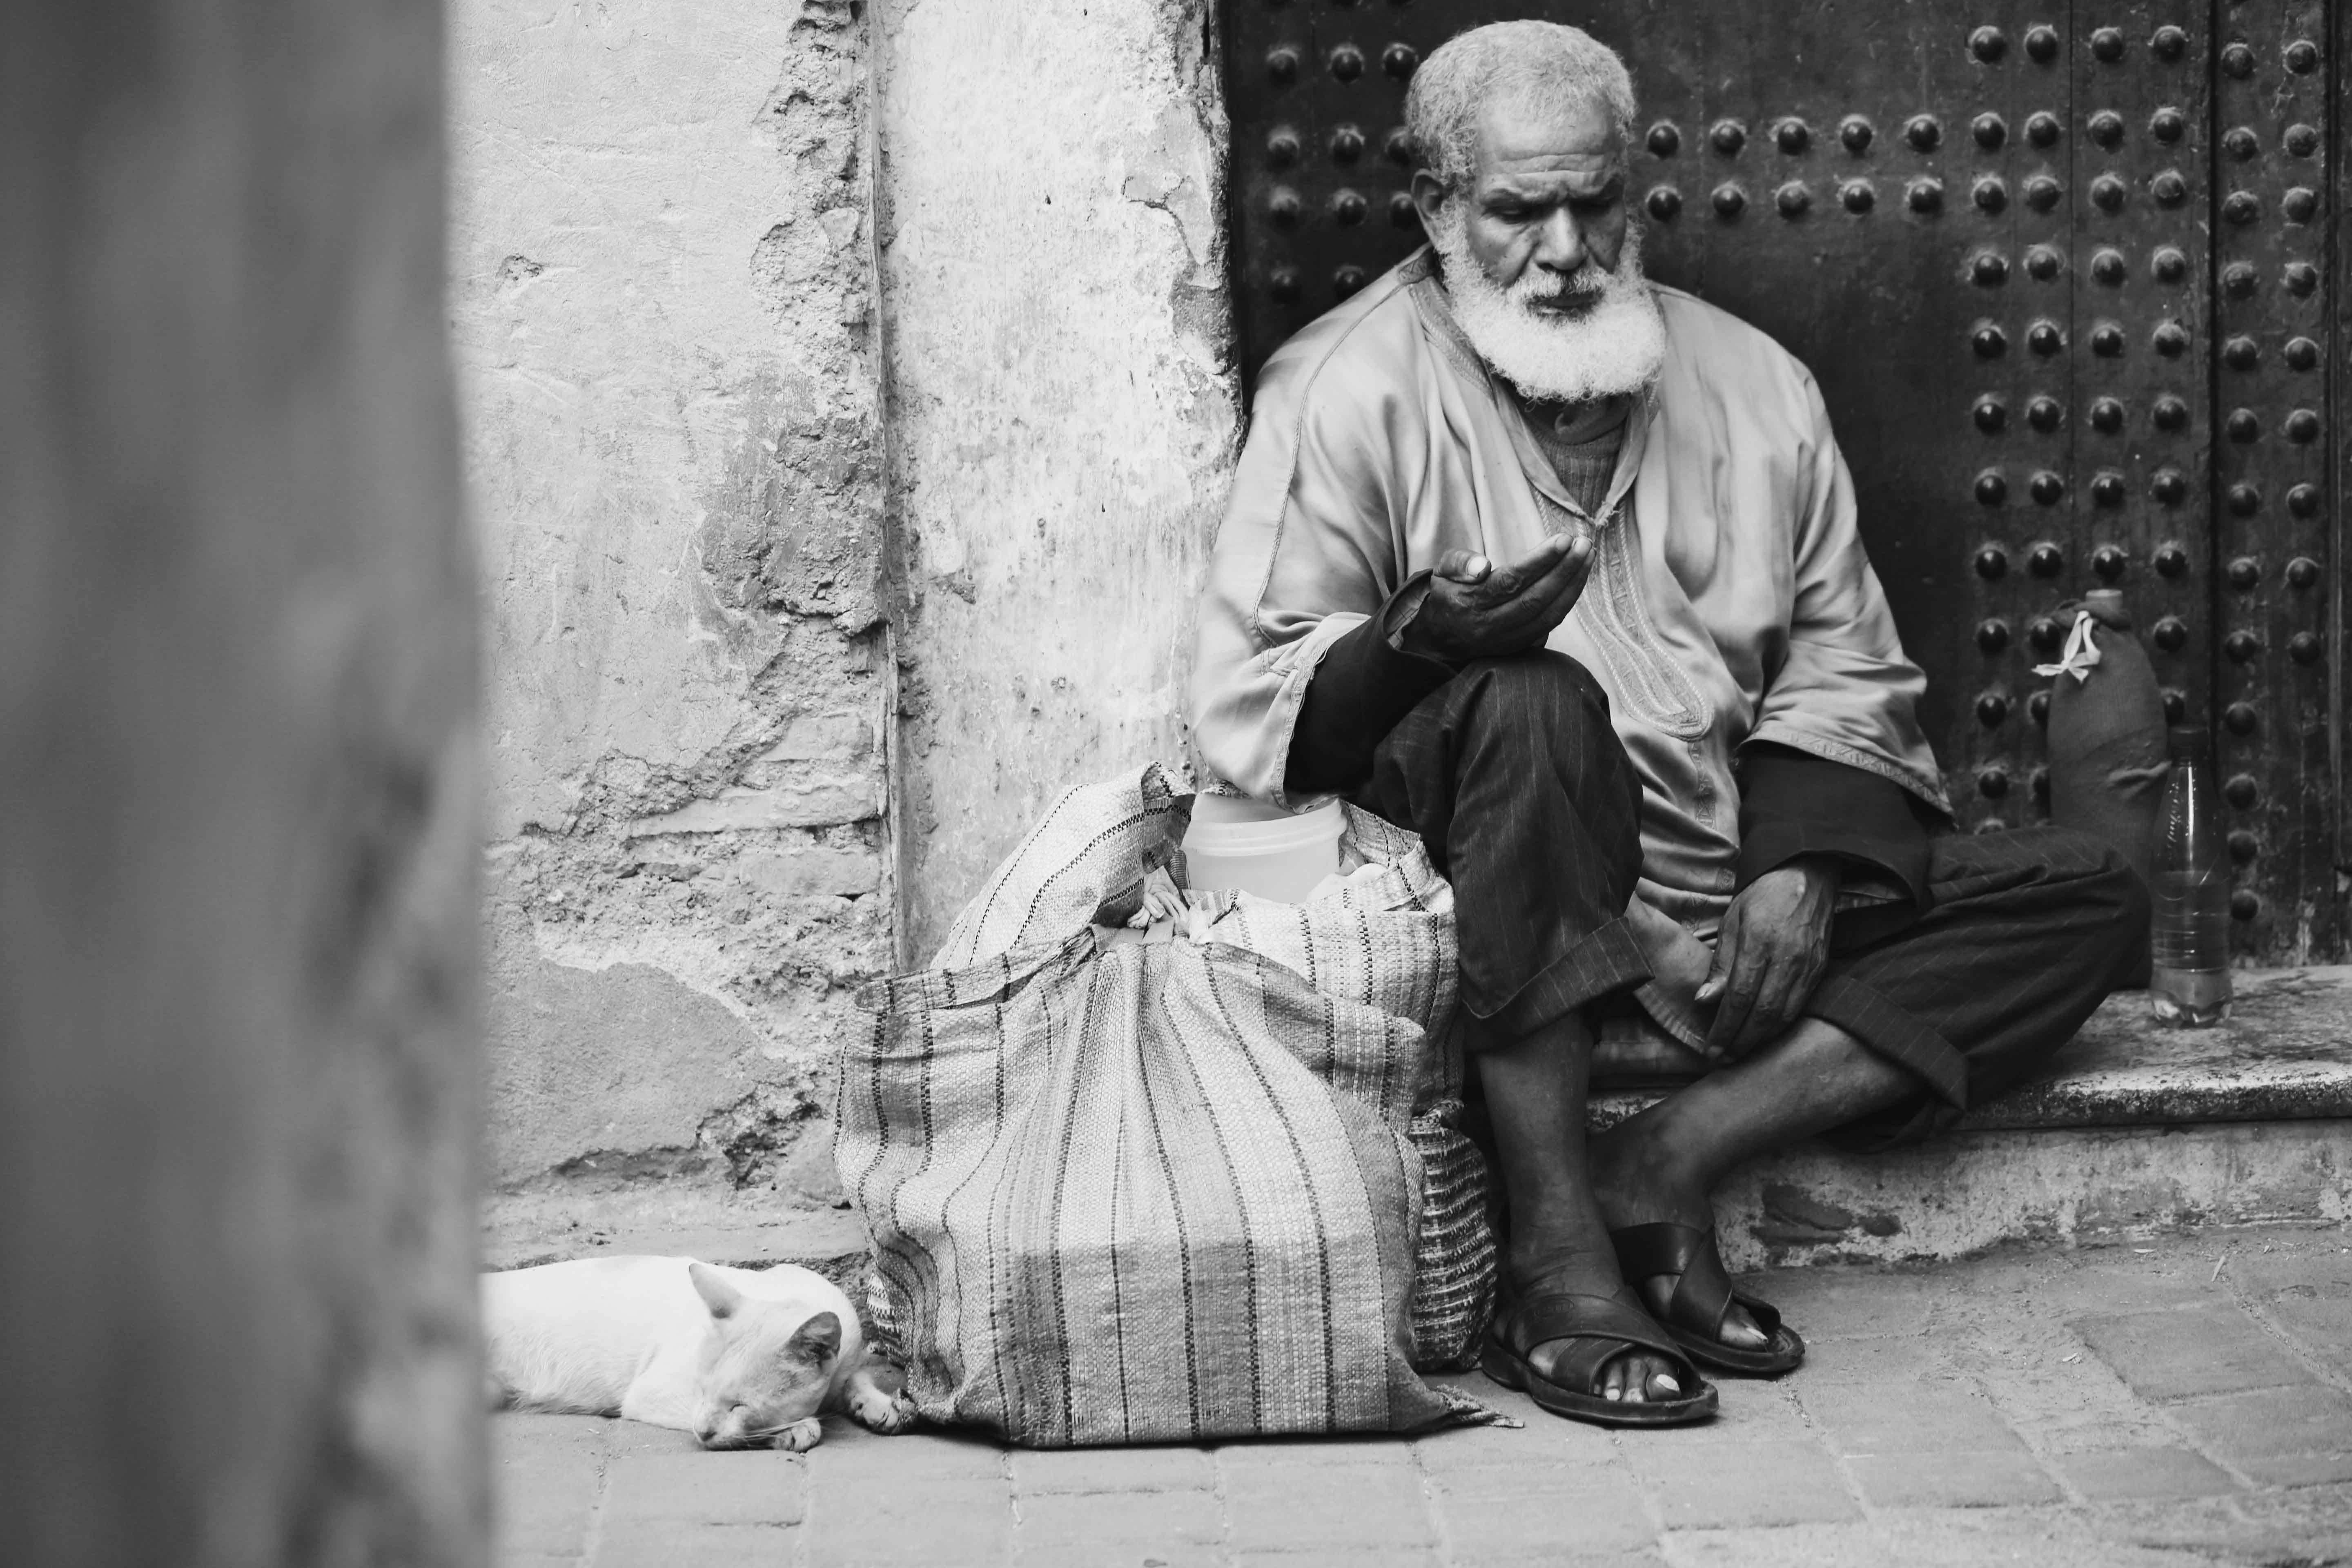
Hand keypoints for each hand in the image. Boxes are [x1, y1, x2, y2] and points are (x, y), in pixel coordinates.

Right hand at [1397, 531, 1593, 662]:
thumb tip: (1483, 566)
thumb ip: (1459, 563)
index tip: (1563, 539)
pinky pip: (1549, 625)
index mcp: (1469, 603)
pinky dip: (1567, 601)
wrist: (1438, 638)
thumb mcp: (1441, 572)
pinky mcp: (1517, 647)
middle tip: (1584, 544)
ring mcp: (1505, 640)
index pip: (1510, 581)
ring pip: (1547, 615)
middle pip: (1535, 599)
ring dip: (1572, 585)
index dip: (1540, 561)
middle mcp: (1488, 626)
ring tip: (1587, 556)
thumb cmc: (1445, 594)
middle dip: (1564, 570)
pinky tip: (1578, 578)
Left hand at [1698, 857, 1838, 1060]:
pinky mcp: (1820, 971)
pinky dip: (1780, 1027)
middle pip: (1763, 1013)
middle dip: (1741, 1041)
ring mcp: (1808, 966)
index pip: (1739, 996)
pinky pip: (1799, 1008)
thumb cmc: (1764, 897)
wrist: (1810, 878)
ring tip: (1739, 1053)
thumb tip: (1704, 1000)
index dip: (1724, 1027)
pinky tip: (1764, 1035)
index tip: (1710, 1049)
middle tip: (1722, 1059)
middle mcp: (1787, 958)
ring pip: (1784, 1016)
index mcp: (1759, 941)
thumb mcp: (1732, 920)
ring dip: (1760, 1040)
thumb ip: (1720, 963)